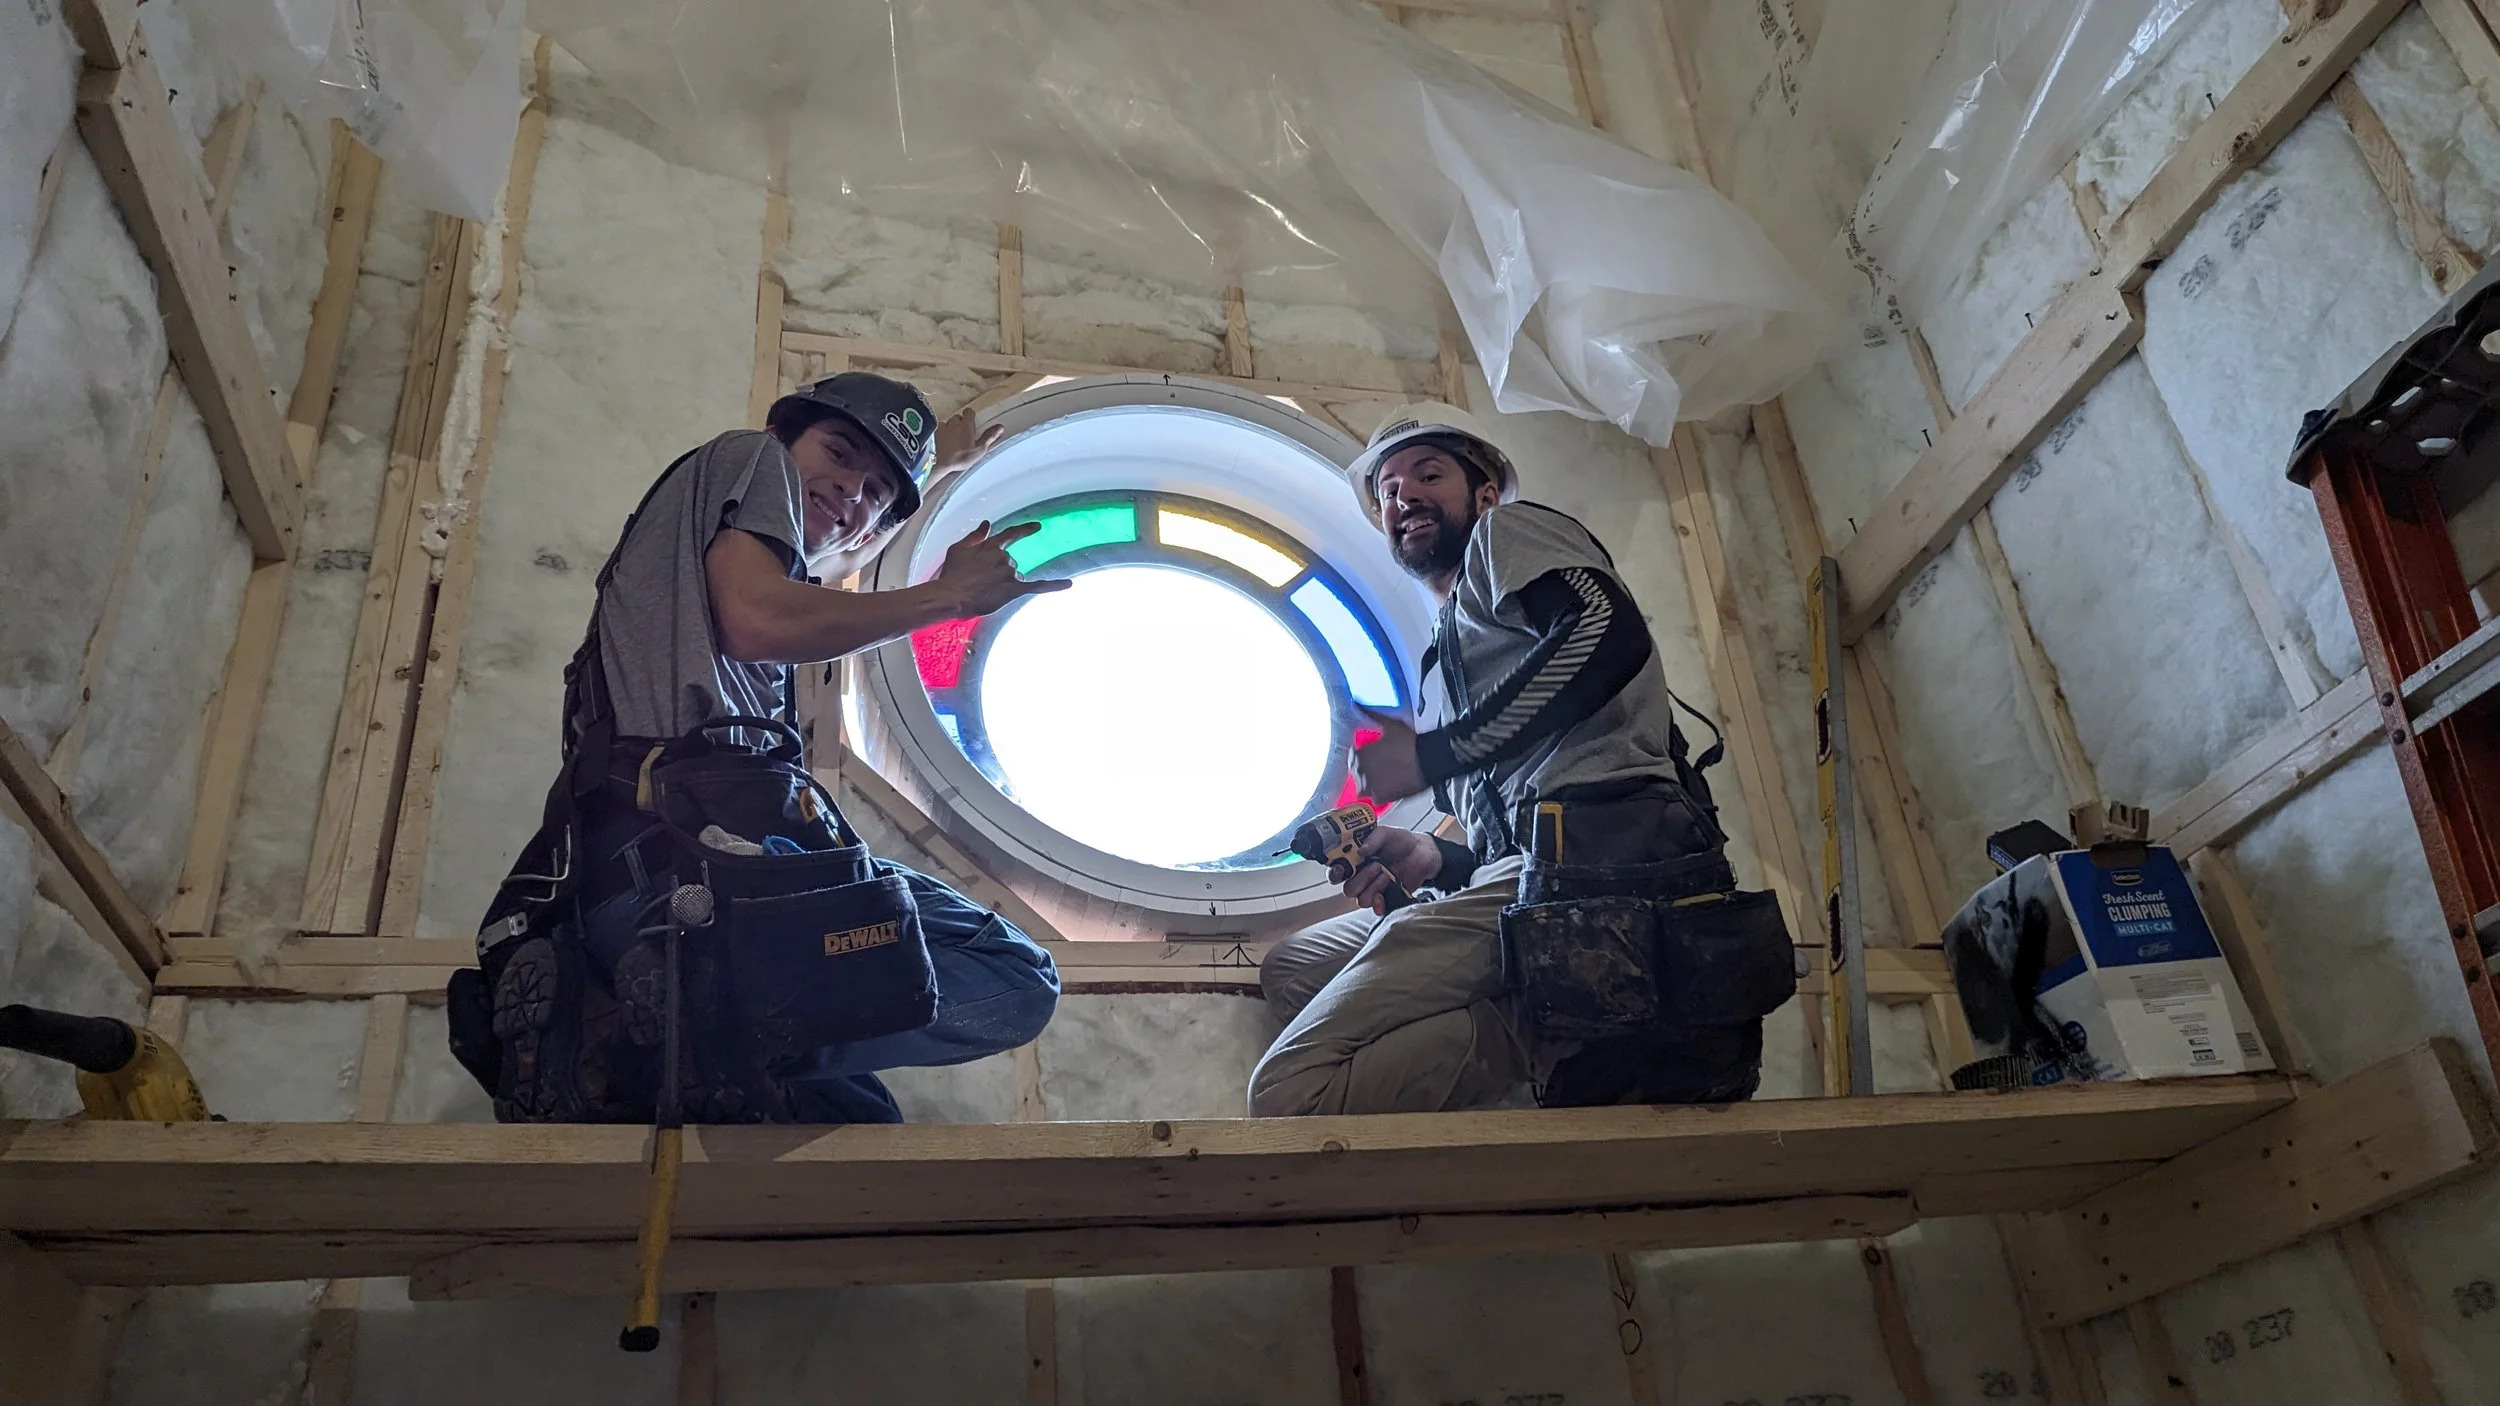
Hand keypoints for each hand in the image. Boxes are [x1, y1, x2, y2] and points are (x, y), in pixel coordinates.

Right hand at [932, 520, 1071, 617]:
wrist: (951, 595)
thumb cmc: (951, 574)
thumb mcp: (958, 549)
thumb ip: (975, 536)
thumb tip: (986, 523)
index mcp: (991, 545)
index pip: (1011, 534)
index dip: (1024, 530)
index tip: (1037, 526)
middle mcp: (1004, 555)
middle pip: (1011, 562)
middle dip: (999, 573)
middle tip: (979, 583)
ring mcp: (1010, 572)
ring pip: (1015, 576)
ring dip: (1003, 584)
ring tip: (985, 592)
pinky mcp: (1014, 588)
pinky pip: (1038, 586)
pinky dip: (1054, 585)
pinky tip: (1069, 584)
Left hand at [933, 410, 1002, 480]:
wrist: (941, 464)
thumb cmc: (961, 457)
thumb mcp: (979, 449)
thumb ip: (989, 436)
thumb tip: (1000, 427)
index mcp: (966, 425)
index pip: (969, 411)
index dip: (970, 416)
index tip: (972, 423)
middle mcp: (954, 423)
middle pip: (958, 417)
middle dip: (960, 423)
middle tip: (963, 435)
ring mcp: (942, 427)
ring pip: (948, 423)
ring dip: (950, 428)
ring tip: (952, 440)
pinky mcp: (934, 433)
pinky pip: (938, 429)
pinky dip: (941, 433)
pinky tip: (943, 442)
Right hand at [1334, 826, 1440, 915]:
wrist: (1423, 853)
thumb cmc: (1402, 842)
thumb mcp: (1387, 833)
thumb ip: (1374, 838)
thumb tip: (1361, 850)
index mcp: (1356, 860)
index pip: (1337, 870)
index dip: (1335, 873)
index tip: (1341, 869)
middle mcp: (1361, 876)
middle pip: (1348, 889)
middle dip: (1361, 878)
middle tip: (1376, 865)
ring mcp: (1373, 888)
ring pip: (1361, 899)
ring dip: (1374, 887)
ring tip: (1388, 874)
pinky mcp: (1386, 898)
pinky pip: (1376, 909)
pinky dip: (1379, 903)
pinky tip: (1386, 891)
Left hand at [1351, 710, 1425, 804]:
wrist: (1429, 760)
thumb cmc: (1411, 743)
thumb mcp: (1389, 725)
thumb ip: (1371, 715)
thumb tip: (1357, 705)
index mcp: (1360, 755)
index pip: (1352, 757)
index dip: (1363, 755)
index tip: (1370, 754)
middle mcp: (1361, 772)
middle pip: (1357, 772)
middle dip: (1366, 768)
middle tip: (1380, 765)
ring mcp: (1370, 786)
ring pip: (1363, 787)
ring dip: (1371, 782)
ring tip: (1385, 776)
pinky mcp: (1382, 798)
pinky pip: (1375, 798)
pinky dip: (1381, 793)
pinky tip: (1390, 785)